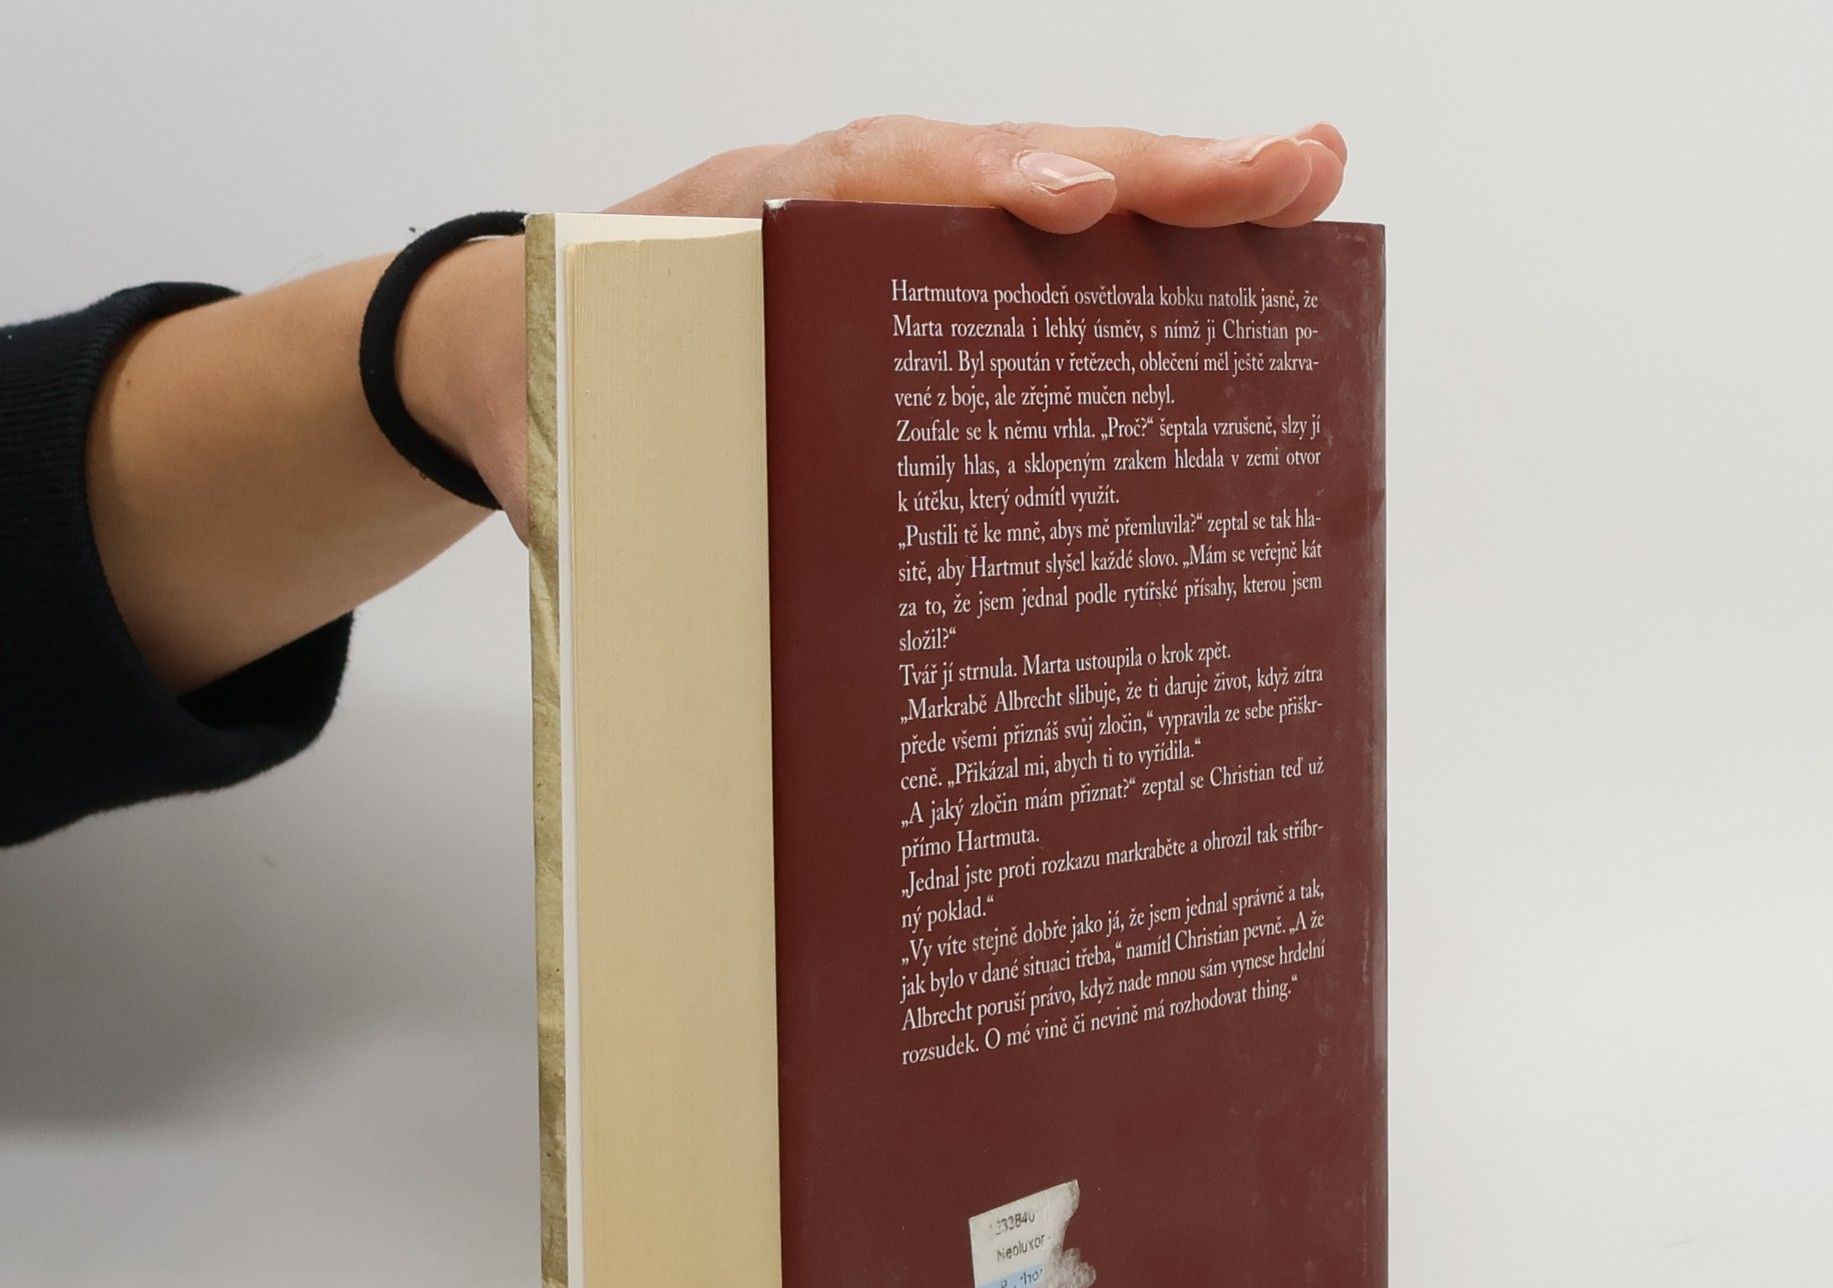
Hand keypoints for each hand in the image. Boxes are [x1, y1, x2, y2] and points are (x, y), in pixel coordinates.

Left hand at [402, 117, 1347, 539]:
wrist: (523, 338)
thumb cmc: (565, 377)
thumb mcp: (568, 430)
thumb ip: (606, 482)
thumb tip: (659, 572)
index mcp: (756, 221)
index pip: (885, 182)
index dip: (981, 188)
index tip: (1069, 205)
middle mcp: (851, 208)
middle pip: (1015, 168)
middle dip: (1154, 171)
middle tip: (1289, 170)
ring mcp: (904, 242)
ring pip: (1055, 202)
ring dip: (1183, 198)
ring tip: (1307, 187)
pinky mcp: (929, 292)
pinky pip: (1044, 269)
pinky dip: (1141, 262)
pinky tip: (1235, 273)